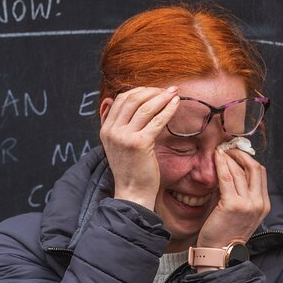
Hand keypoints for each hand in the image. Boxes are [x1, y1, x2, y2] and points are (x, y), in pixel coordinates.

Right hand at [99, 86, 179, 209]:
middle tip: (167, 90)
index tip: (154, 91)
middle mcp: (112, 131)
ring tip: (174, 93)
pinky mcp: (139, 143)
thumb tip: (110, 101)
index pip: (120, 100)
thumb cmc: (131, 170)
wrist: (132, 192)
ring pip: (145, 107)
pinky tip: (176, 104)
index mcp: (106, 129)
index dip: (138, 91)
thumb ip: (116, 124)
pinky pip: (156, 120)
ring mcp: (124, 137)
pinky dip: (168, 109)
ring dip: (162, 97)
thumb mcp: (117, 144)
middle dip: (152, 91)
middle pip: (132, 99)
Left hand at [196, 148, 270, 247]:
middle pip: (255, 168)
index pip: (260, 174)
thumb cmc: (224, 235)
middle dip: (241, 154)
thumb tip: (230, 171)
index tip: (236, 153)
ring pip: (240, 171)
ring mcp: (247, 204)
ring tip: (219, 151)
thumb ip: (238, 193)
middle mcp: (258, 203)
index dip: (248, 159)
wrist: (219, 254)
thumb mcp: (238, 212)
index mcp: (263, 205)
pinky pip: (227, 177)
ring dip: (229, 157)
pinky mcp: (233, 205)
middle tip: (228, 148)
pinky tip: (216, 158)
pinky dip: (221, 164)